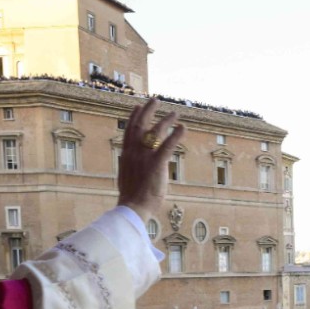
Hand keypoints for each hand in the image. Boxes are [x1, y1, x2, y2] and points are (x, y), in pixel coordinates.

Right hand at [117, 101, 183, 225]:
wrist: (132, 208)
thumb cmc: (131, 199)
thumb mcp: (127, 178)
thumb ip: (131, 168)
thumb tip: (132, 168)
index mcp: (126, 155)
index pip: (129, 131)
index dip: (134, 117)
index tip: (138, 106)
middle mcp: (134, 152)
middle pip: (140, 125)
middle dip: (148, 110)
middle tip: (155, 100)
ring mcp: (144, 157)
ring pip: (156, 132)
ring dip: (166, 120)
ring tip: (175, 113)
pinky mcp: (156, 164)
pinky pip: (168, 145)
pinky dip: (176, 135)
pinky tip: (183, 127)